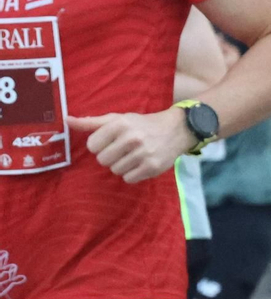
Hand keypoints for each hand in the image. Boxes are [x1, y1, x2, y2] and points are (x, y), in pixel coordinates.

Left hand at [68, 108, 191, 183]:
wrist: (176, 130)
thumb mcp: (118, 119)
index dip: (99, 145)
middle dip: (110, 157)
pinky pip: (129, 179)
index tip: (110, 142)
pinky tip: (140, 164)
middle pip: (102, 160)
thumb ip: (91, 123)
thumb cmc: (141, 124)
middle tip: (122, 150)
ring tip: (132, 157)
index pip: (92, 146)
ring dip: (121, 166)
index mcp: (120, 125)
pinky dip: (132, 174)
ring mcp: (143, 154)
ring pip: (115, 170)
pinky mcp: (152, 167)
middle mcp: (131, 138)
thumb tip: (66, 120)